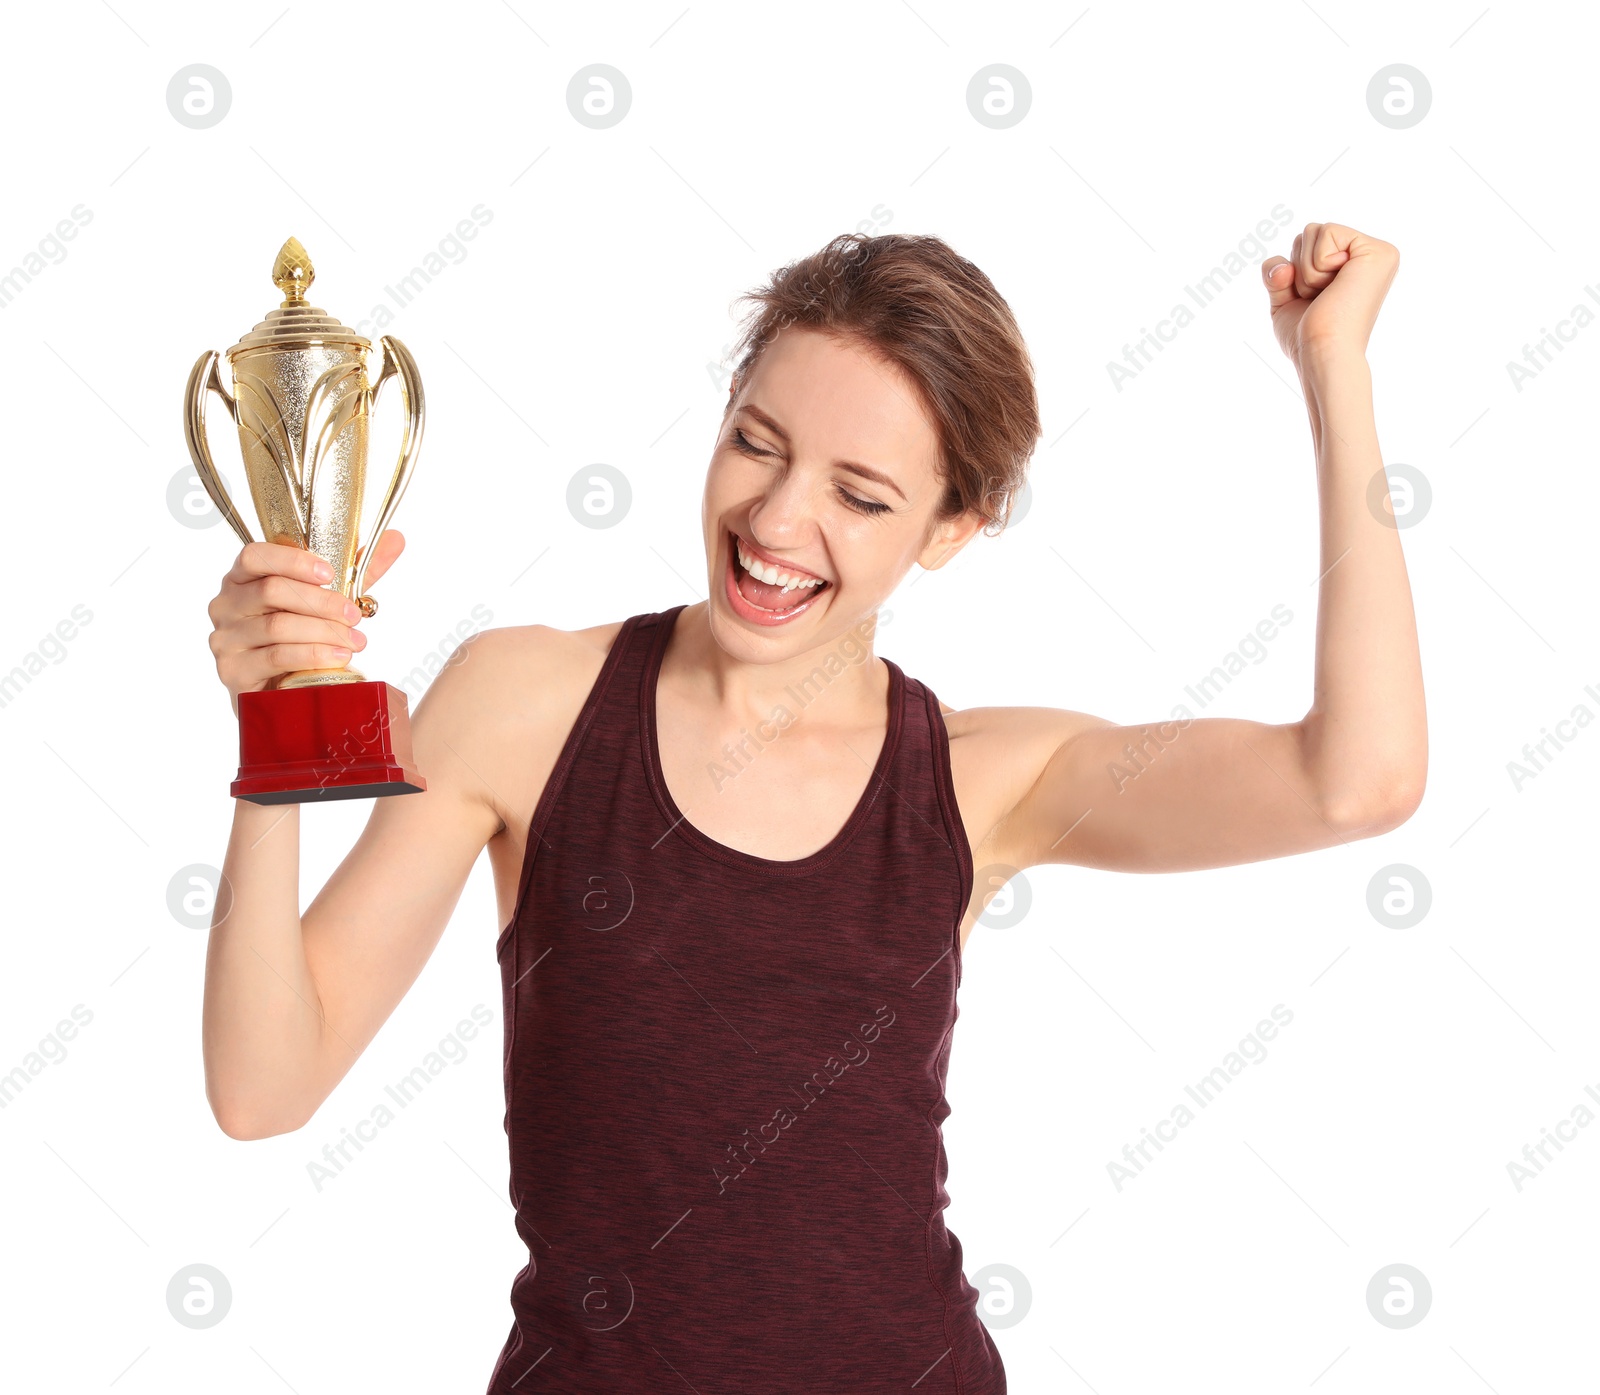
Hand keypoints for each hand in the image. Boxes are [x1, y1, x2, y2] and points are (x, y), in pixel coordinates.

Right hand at [206, 530, 405, 717]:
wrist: (277, 686)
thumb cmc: (300, 634)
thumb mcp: (328, 597)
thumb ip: (358, 569)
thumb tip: (396, 539)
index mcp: (243, 577)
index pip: (256, 555)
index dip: (293, 561)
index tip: (330, 574)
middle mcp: (226, 604)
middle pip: (273, 591)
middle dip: (322, 603)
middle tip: (355, 616)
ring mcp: (226, 638)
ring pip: (278, 626)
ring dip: (324, 632)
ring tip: (355, 641)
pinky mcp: (233, 670)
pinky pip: (276, 657)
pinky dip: (313, 655)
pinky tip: (338, 657)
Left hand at [1262, 222, 1398, 370]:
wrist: (1320, 352)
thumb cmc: (1305, 337)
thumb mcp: (1284, 301)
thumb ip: (1277, 275)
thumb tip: (1282, 266)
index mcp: (1352, 267)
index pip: (1306, 244)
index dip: (1294, 272)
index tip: (1313, 300)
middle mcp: (1370, 257)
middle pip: (1309, 233)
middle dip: (1300, 269)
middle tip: (1319, 299)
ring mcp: (1379, 253)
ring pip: (1314, 230)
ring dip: (1307, 270)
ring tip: (1327, 296)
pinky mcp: (1379, 251)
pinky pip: (1326, 231)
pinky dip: (1316, 264)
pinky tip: (1335, 287)